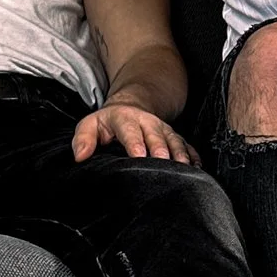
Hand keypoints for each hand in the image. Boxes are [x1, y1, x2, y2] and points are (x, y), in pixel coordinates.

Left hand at [73, 101, 199, 164]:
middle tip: (164, 163)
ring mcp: (163, 129)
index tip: (139, 156)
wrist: (130, 108)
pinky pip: (187, 146)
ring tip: (184, 169)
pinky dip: (193, 156)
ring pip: (175, 140)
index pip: (130, 131)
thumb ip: (83, 139)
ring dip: (180, 154)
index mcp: (125, 118)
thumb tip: (80, 156)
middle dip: (161, 149)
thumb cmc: (107, 123)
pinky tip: (197, 168)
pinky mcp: (174, 137)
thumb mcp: (89, 125)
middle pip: (156, 135)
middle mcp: (147, 122)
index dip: (135, 143)